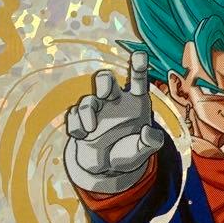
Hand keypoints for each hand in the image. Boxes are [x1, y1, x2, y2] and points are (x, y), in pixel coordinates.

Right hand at [64, 50, 164, 179]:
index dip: (138, 66)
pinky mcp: (80, 121)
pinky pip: (73, 116)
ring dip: (86, 111)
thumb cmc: (128, 153)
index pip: (137, 80)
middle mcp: (114, 101)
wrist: (106, 167)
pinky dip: (76, 125)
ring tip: (90, 129)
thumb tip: (149, 132)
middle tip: (105, 92)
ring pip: (87, 100)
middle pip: (105, 79)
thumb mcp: (143, 150)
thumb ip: (150, 142)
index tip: (140, 55)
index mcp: (135, 102)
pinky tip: (82, 135)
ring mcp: (96, 110)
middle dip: (103, 81)